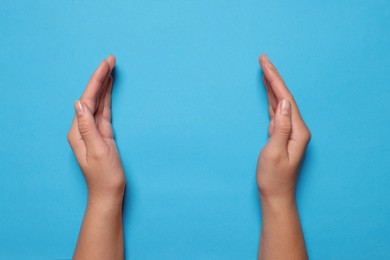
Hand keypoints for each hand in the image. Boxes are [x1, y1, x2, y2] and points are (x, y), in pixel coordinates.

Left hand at [67, 55, 124, 204]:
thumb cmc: (104, 176)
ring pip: (98, 102)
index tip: (107, 64)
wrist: (108, 192)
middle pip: (92, 97)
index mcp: (78, 131)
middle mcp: (83, 128)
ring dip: (104, 85)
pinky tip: (109, 89)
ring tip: (111, 68)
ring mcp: (93, 130)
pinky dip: (107, 98)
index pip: (87, 99)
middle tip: (111, 59)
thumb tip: (78, 102)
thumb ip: (87, 126)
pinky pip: (104, 110)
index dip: (97, 80)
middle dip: (101, 77)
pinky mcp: (102, 133)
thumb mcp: (98, 151)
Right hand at [256, 54, 310, 203]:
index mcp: (297, 131)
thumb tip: (285, 103)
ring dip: (272, 85)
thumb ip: (280, 127)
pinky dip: (271, 98)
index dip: (275, 79)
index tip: (264, 63)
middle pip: (285, 96)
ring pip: (280, 102)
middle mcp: (296, 128)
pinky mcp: (281, 134)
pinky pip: (276, 111)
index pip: (286, 99)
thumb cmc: (274, 177)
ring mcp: (289, 131)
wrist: (275, 194)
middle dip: (273, 77)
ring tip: (264, 69)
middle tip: (263, 59)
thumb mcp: (274, 153)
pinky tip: (268, 91)